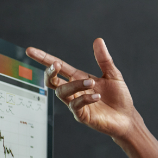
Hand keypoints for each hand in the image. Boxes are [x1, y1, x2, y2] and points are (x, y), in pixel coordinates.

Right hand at [26, 39, 140, 140]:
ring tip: (92, 83)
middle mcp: (74, 91)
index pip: (59, 67)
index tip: (30, 50)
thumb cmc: (119, 97)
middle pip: (52, 81)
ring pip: (63, 92)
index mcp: (79, 78)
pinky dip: (85, 99)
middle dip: (50, 72)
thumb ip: (104, 59)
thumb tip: (98, 40)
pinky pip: (76, 106)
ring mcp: (76, 104)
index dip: (44, 58)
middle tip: (56, 65)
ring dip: (75, 85)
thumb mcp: (113, 74)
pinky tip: (97, 96)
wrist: (127, 118)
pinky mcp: (82, 116)